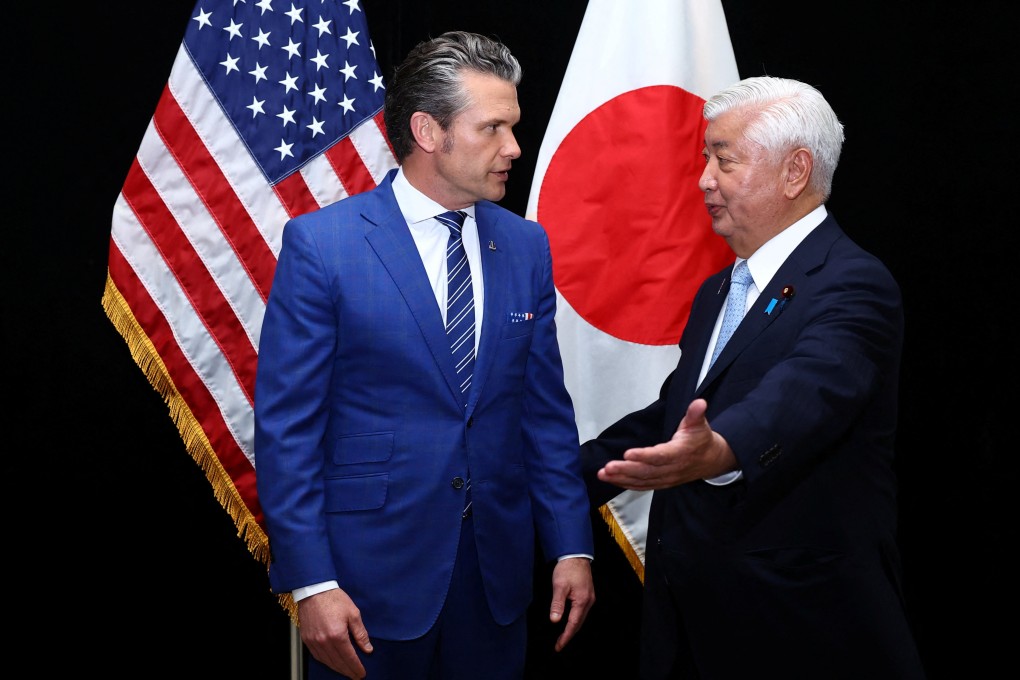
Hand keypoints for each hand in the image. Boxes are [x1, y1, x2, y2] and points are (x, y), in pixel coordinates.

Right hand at [297, 588, 372, 678]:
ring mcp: (313, 641)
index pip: (349, 658)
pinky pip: (317, 656)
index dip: (356, 667)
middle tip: (356, 676)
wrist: (314, 590)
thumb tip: (368, 649)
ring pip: (327, 662)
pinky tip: (332, 663)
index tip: (362, 673)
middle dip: (348, 671)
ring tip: (346, 671)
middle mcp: (324, 641)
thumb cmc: (334, 599)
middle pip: (338, 663)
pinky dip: (326, 662)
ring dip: (337, 669)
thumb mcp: (353, 613)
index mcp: (337, 635)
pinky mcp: (306, 639)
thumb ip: (361, 633)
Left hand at [549, 556, 594, 651]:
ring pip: (580, 618)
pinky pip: (581, 611)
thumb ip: (557, 604)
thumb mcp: (559, 586)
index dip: (565, 637)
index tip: (558, 646)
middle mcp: (588, 601)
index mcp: (582, 601)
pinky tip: (569, 620)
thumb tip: (555, 620)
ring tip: (562, 636)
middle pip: (579, 624)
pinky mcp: (587, 594)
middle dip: (569, 635)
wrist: (576, 554)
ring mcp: (589, 598)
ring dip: (572, 628)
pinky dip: (574, 619)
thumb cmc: (568, 568)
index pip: (573, 624)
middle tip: (559, 645)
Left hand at [597, 398, 735, 489]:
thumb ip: (696, 414)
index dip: (644, 456)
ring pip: (641, 480)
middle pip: (646, 471)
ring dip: (621, 478)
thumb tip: (699, 402)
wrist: (711, 461)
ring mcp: (665, 478)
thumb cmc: (701, 439)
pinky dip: (626, 484)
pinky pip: (642, 486)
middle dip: (625, 470)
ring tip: (603, 474)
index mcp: (679, 453)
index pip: (660, 456)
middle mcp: (671, 469)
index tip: (627, 453)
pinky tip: (611, 480)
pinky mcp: (661, 483)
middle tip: (607, 467)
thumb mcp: (700, 424)